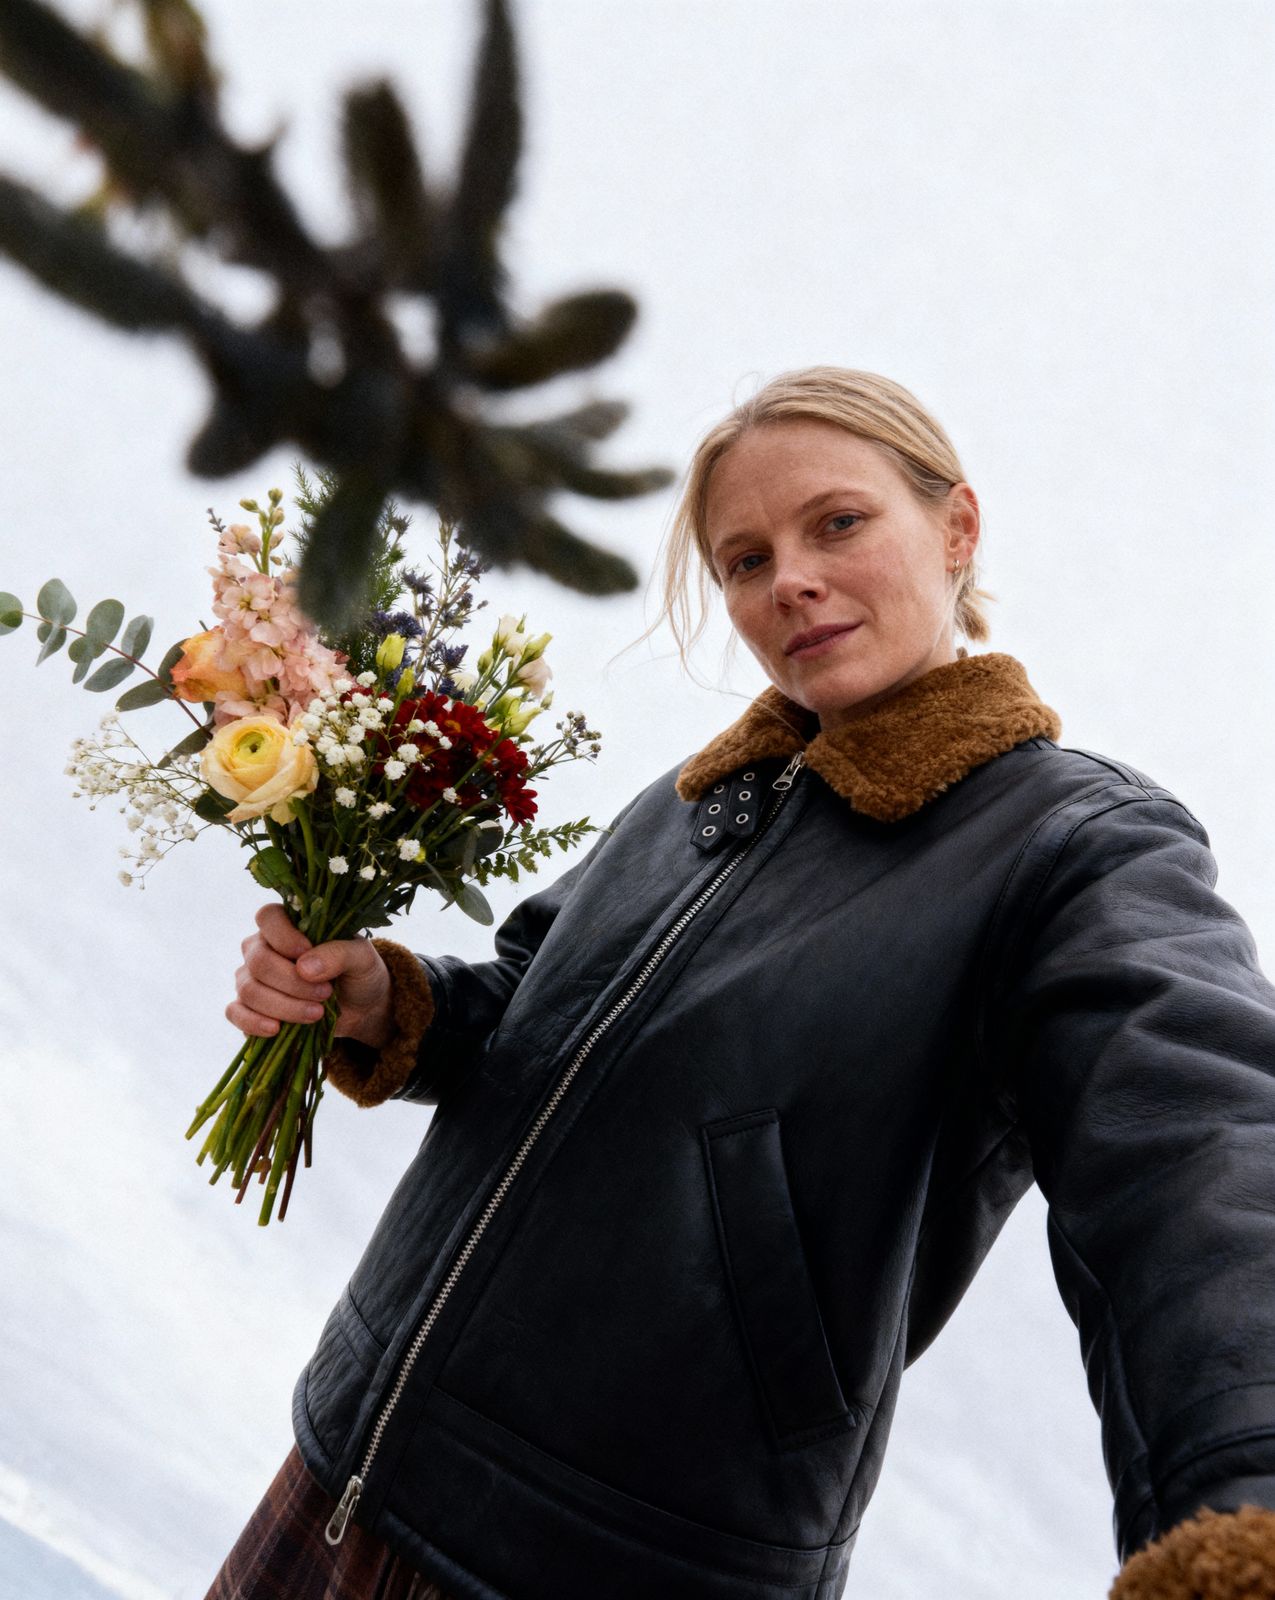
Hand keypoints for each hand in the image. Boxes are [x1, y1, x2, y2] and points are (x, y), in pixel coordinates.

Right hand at [229, 903, 394, 1048]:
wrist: (361, 1007)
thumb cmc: (358, 972)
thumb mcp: (361, 958)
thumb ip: (338, 954)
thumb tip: (304, 967)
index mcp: (288, 924)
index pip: (268, 917)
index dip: (283, 936)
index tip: (305, 952)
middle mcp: (261, 948)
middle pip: (259, 962)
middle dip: (292, 982)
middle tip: (325, 993)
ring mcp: (251, 977)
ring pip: (249, 990)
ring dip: (284, 1006)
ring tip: (316, 1013)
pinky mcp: (249, 1007)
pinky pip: (236, 1013)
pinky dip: (253, 1022)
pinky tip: (276, 1029)